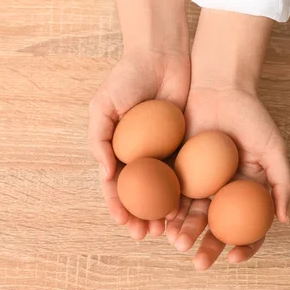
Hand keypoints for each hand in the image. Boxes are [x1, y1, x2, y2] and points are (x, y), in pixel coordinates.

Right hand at [88, 0, 189, 240]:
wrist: (161, 56)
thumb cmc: (127, 78)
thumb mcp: (103, 106)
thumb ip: (100, 139)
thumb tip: (106, 175)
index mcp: (117, 149)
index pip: (116, 186)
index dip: (119, 206)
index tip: (126, 223)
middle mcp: (140, 155)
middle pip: (141, 195)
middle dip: (143, 216)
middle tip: (149, 233)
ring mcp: (163, 151)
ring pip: (164, 190)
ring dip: (164, 211)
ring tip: (169, 229)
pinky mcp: (185, 144)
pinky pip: (185, 172)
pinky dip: (185, 191)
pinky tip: (189, 207)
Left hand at [166, 8, 289, 269]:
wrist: (218, 86)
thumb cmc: (250, 115)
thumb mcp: (272, 147)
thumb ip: (281, 182)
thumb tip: (284, 219)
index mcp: (248, 188)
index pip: (249, 226)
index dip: (245, 245)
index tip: (234, 258)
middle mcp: (224, 189)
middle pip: (217, 226)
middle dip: (209, 246)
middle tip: (199, 261)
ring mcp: (201, 180)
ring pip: (193, 213)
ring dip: (186, 232)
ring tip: (178, 243)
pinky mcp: (179, 168)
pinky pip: (173, 193)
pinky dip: (169, 209)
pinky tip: (164, 221)